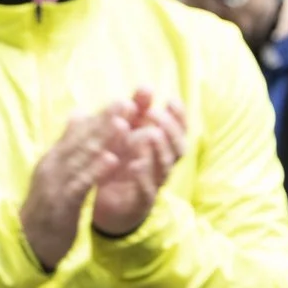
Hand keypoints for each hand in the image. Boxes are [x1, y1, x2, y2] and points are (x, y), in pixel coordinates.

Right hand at [20, 110, 120, 270]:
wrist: (28, 243)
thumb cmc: (47, 209)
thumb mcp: (56, 176)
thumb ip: (67, 147)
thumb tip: (78, 114)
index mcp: (54, 159)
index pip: (78, 133)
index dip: (100, 117)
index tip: (123, 102)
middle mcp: (53, 166)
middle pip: (81, 140)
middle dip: (105, 121)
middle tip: (127, 104)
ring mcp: (55, 184)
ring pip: (81, 158)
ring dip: (103, 140)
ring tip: (123, 125)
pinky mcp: (61, 203)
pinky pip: (81, 184)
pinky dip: (96, 170)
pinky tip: (113, 160)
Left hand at [91, 88, 192, 238]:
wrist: (107, 200)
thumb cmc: (121, 161)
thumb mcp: (126, 131)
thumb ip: (137, 110)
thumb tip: (147, 87)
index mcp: (161, 147)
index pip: (180, 130)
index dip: (179, 116)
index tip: (171, 100)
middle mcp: (162, 165)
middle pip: (178, 148)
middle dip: (170, 129)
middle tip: (154, 114)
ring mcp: (154, 183)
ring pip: (165, 168)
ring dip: (158, 150)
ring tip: (149, 135)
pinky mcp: (140, 201)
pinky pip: (146, 190)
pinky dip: (143, 177)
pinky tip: (134, 165)